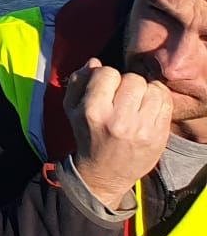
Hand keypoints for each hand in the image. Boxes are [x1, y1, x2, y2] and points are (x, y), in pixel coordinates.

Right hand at [64, 59, 170, 208]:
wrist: (105, 172)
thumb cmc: (87, 136)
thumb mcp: (71, 109)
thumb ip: (78, 82)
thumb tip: (94, 62)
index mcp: (92, 111)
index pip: (107, 73)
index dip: (106, 77)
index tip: (105, 89)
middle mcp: (118, 120)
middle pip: (133, 79)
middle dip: (127, 83)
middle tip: (122, 96)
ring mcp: (142, 129)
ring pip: (153, 88)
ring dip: (145, 91)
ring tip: (136, 101)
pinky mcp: (159, 135)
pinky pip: (166, 102)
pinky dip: (158, 100)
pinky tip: (148, 107)